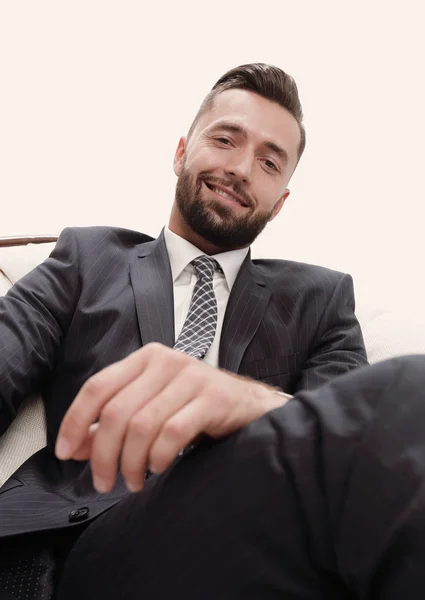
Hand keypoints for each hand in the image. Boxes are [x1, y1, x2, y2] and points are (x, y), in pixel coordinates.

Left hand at [55, 343, 288, 493]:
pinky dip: (159, 456)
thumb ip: (112, 423)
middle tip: (104, 481)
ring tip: (133, 481)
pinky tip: (158, 467)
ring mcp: (191, 377)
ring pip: (142, 425)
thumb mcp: (150, 407)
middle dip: (103, 454)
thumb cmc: (194, 406)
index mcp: (146, 358)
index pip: (97, 386)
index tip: (65, 453)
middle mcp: (166, 361)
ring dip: (131, 463)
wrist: (248, 405)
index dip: (76, 421)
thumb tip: (74, 446)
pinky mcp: (213, 397)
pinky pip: (173, 432)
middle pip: (117, 412)